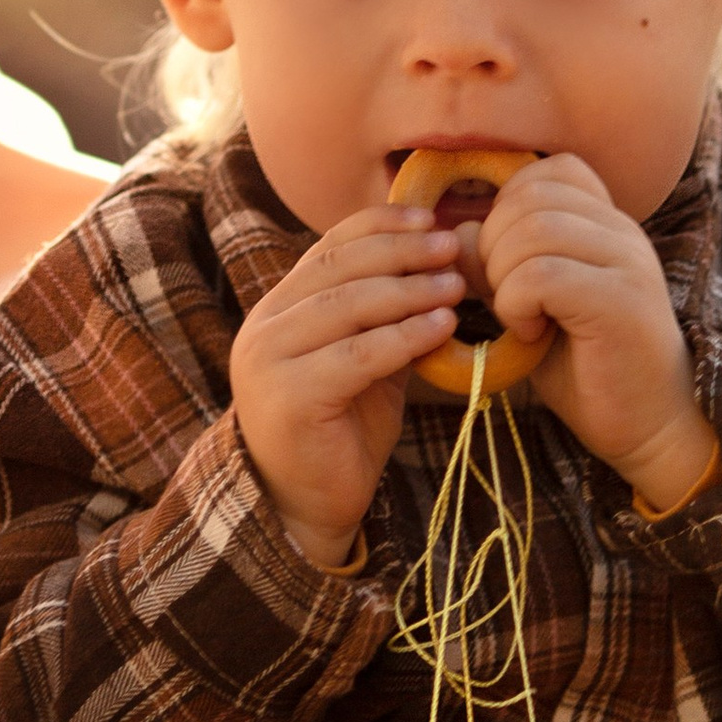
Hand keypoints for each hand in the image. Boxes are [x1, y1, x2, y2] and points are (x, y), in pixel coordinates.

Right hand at [230, 207, 461, 567]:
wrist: (305, 506)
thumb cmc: (341, 431)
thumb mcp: (364, 362)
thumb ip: (384, 318)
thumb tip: (440, 268)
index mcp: (278, 309)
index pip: (328, 247)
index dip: (380, 225)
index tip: (430, 216)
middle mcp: (264, 327)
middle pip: (337, 268)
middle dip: (401, 251)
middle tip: (451, 246)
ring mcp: (269, 361)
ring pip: (347, 306)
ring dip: (409, 290)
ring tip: (456, 284)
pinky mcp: (289, 397)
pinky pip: (356, 355)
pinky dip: (404, 336)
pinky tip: (442, 326)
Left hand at [471, 154, 715, 510]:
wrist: (649, 428)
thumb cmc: (587, 368)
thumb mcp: (531, 306)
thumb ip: (499, 266)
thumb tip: (457, 233)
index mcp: (607, 224)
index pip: (550, 171)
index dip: (508, 207)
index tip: (505, 262)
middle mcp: (623, 232)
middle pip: (531, 195)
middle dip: (494, 244)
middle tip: (505, 296)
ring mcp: (628, 262)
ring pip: (533, 230)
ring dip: (503, 277)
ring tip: (521, 318)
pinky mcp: (621, 300)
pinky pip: (542, 274)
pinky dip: (517, 304)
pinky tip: (532, 334)